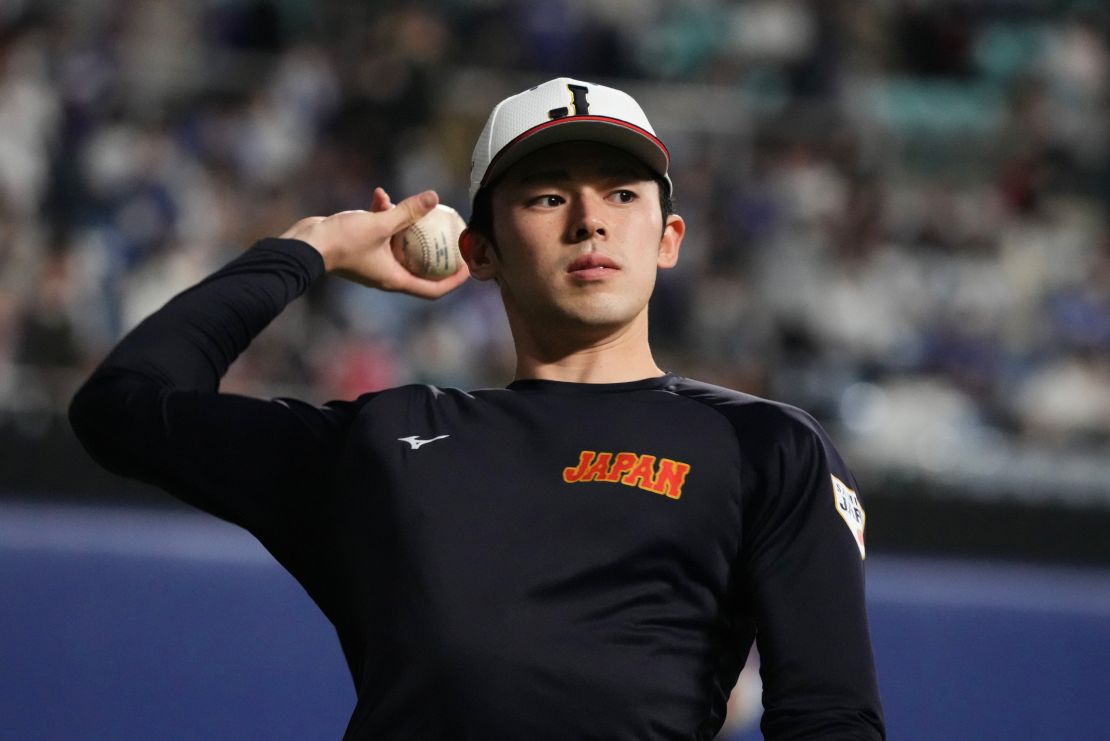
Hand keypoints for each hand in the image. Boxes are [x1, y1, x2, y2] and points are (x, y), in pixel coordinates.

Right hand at [280, 188, 468, 298]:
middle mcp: (386, 274)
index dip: (453, 281)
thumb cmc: (342, 241)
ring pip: (398, 244)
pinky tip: (379, 194)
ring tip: (410, 204)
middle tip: (451, 235)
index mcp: (394, 279)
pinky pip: (379, 233)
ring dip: (404, 224)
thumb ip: (407, 211)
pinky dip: (382, 216)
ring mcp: (373, 261)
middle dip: (435, 251)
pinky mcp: (361, 247)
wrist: (306, 244)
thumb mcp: (380, 223)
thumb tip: (433, 196)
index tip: (468, 267)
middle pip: (419, 267)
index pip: (432, 290)